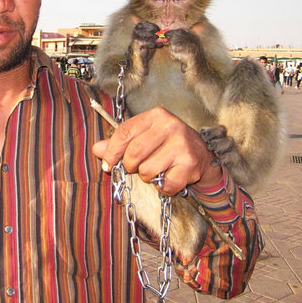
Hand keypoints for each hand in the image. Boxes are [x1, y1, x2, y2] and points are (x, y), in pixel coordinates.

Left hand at [91, 107, 222, 194]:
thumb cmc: (168, 145)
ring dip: (148, 177)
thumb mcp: (145, 137)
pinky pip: (164, 184)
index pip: (124, 132)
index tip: (107, 164)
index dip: (112, 151)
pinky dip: (163, 187)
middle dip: (130, 166)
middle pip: (133, 153)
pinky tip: (170, 177)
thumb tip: (97, 149)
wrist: (204, 155)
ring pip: (147, 171)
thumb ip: (121, 142)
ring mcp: (181, 145)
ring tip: (158, 170)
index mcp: (156, 115)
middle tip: (137, 167)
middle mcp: (170, 126)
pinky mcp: (190, 164)